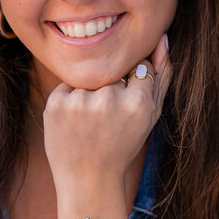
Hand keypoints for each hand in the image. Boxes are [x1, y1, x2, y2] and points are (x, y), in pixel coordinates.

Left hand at [43, 34, 171, 194]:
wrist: (88, 180)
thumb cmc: (123, 146)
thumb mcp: (151, 116)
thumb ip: (162, 76)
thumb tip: (161, 37)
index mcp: (138, 103)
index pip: (140, 68)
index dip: (134, 88)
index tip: (127, 109)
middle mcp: (108, 99)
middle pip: (115, 71)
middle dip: (112, 89)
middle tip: (107, 122)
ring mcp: (80, 101)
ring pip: (91, 77)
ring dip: (90, 94)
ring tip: (91, 124)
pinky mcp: (56, 103)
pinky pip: (68, 85)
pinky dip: (71, 100)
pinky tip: (75, 123)